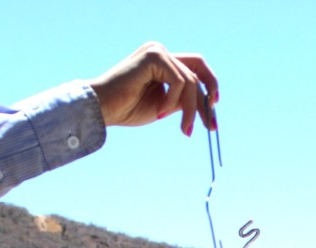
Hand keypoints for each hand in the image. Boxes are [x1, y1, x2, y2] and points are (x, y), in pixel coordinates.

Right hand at [89, 41, 218, 135]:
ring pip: (190, 81)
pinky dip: (174, 102)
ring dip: (189, 109)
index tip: (213, 115)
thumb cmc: (126, 110)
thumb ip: (182, 100)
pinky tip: (160, 114)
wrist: (102, 109)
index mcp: (162, 63)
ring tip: (182, 128)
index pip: (195, 71)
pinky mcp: (154, 56)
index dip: (209, 90)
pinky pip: (179, 82)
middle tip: (210, 126)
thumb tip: (207, 103)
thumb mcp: (164, 106)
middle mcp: (160, 52)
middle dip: (206, 102)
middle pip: (197, 73)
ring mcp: (157, 51)